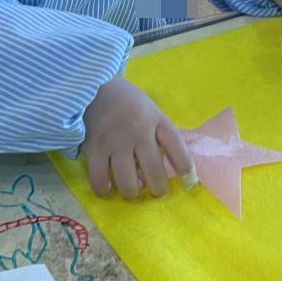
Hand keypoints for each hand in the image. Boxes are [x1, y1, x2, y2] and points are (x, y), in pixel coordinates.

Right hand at [81, 77, 192, 199]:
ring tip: (131, 190)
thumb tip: (156, 173)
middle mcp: (137, 131)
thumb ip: (159, 138)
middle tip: (156, 191)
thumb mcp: (151, 112)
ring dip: (132, 192)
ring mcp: (115, 141)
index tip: (187, 181)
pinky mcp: (94, 148)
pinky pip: (99, 178)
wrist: (94, 88)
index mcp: (156, 120)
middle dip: (158, 189)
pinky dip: (103, 188)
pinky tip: (107, 186)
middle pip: (154, 171)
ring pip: (126, 181)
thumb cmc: (127, 104)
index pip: (177, 146)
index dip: (185, 167)